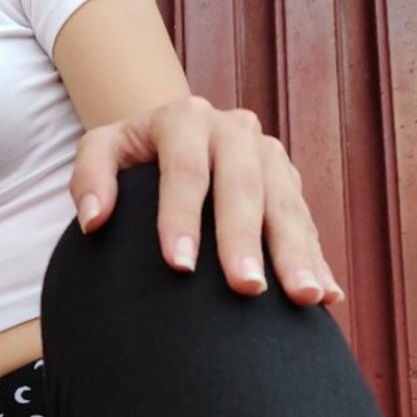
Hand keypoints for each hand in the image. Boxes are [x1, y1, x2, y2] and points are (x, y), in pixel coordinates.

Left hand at [70, 95, 344, 305]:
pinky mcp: (290, 183)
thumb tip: (94, 219)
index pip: (186, 169)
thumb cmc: (131, 155)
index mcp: (186, 119)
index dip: (182, 217)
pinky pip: (307, 222)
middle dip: (245, 241)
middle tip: (245, 289)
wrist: (176, 135)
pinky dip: (318, 260)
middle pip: (243, 187)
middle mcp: (235, 131)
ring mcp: (269, 156)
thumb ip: (88, 178)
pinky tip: (327, 296)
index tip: (178, 266)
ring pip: (286, 205)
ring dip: (296, 254)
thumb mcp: (101, 150)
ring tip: (302, 297)